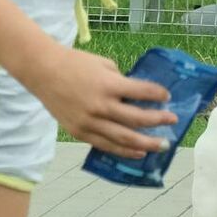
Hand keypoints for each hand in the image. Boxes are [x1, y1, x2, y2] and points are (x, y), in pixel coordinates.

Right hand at [28, 45, 177, 158]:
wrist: (43, 72)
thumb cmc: (75, 63)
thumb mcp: (103, 64)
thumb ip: (120, 80)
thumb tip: (136, 96)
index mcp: (108, 84)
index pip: (141, 92)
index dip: (158, 94)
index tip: (167, 96)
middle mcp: (101, 106)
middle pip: (137, 120)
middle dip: (159, 121)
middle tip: (173, 121)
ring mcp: (90, 122)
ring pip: (124, 139)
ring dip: (146, 143)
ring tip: (162, 145)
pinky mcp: (80, 132)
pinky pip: (106, 145)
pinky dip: (124, 151)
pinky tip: (138, 152)